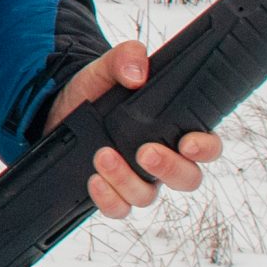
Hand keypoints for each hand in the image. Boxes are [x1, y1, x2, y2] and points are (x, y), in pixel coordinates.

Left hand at [44, 41, 223, 220]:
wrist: (58, 106)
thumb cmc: (96, 88)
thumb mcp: (107, 67)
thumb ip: (126, 58)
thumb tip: (137, 72)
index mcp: (174, 128)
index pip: (207, 146)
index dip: (205, 149)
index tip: (188, 143)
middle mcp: (162, 158)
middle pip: (187, 179)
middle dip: (169, 169)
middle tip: (145, 152)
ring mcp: (137, 177)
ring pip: (148, 196)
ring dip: (127, 179)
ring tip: (103, 155)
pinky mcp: (111, 190)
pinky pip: (119, 208)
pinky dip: (108, 199)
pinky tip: (94, 180)